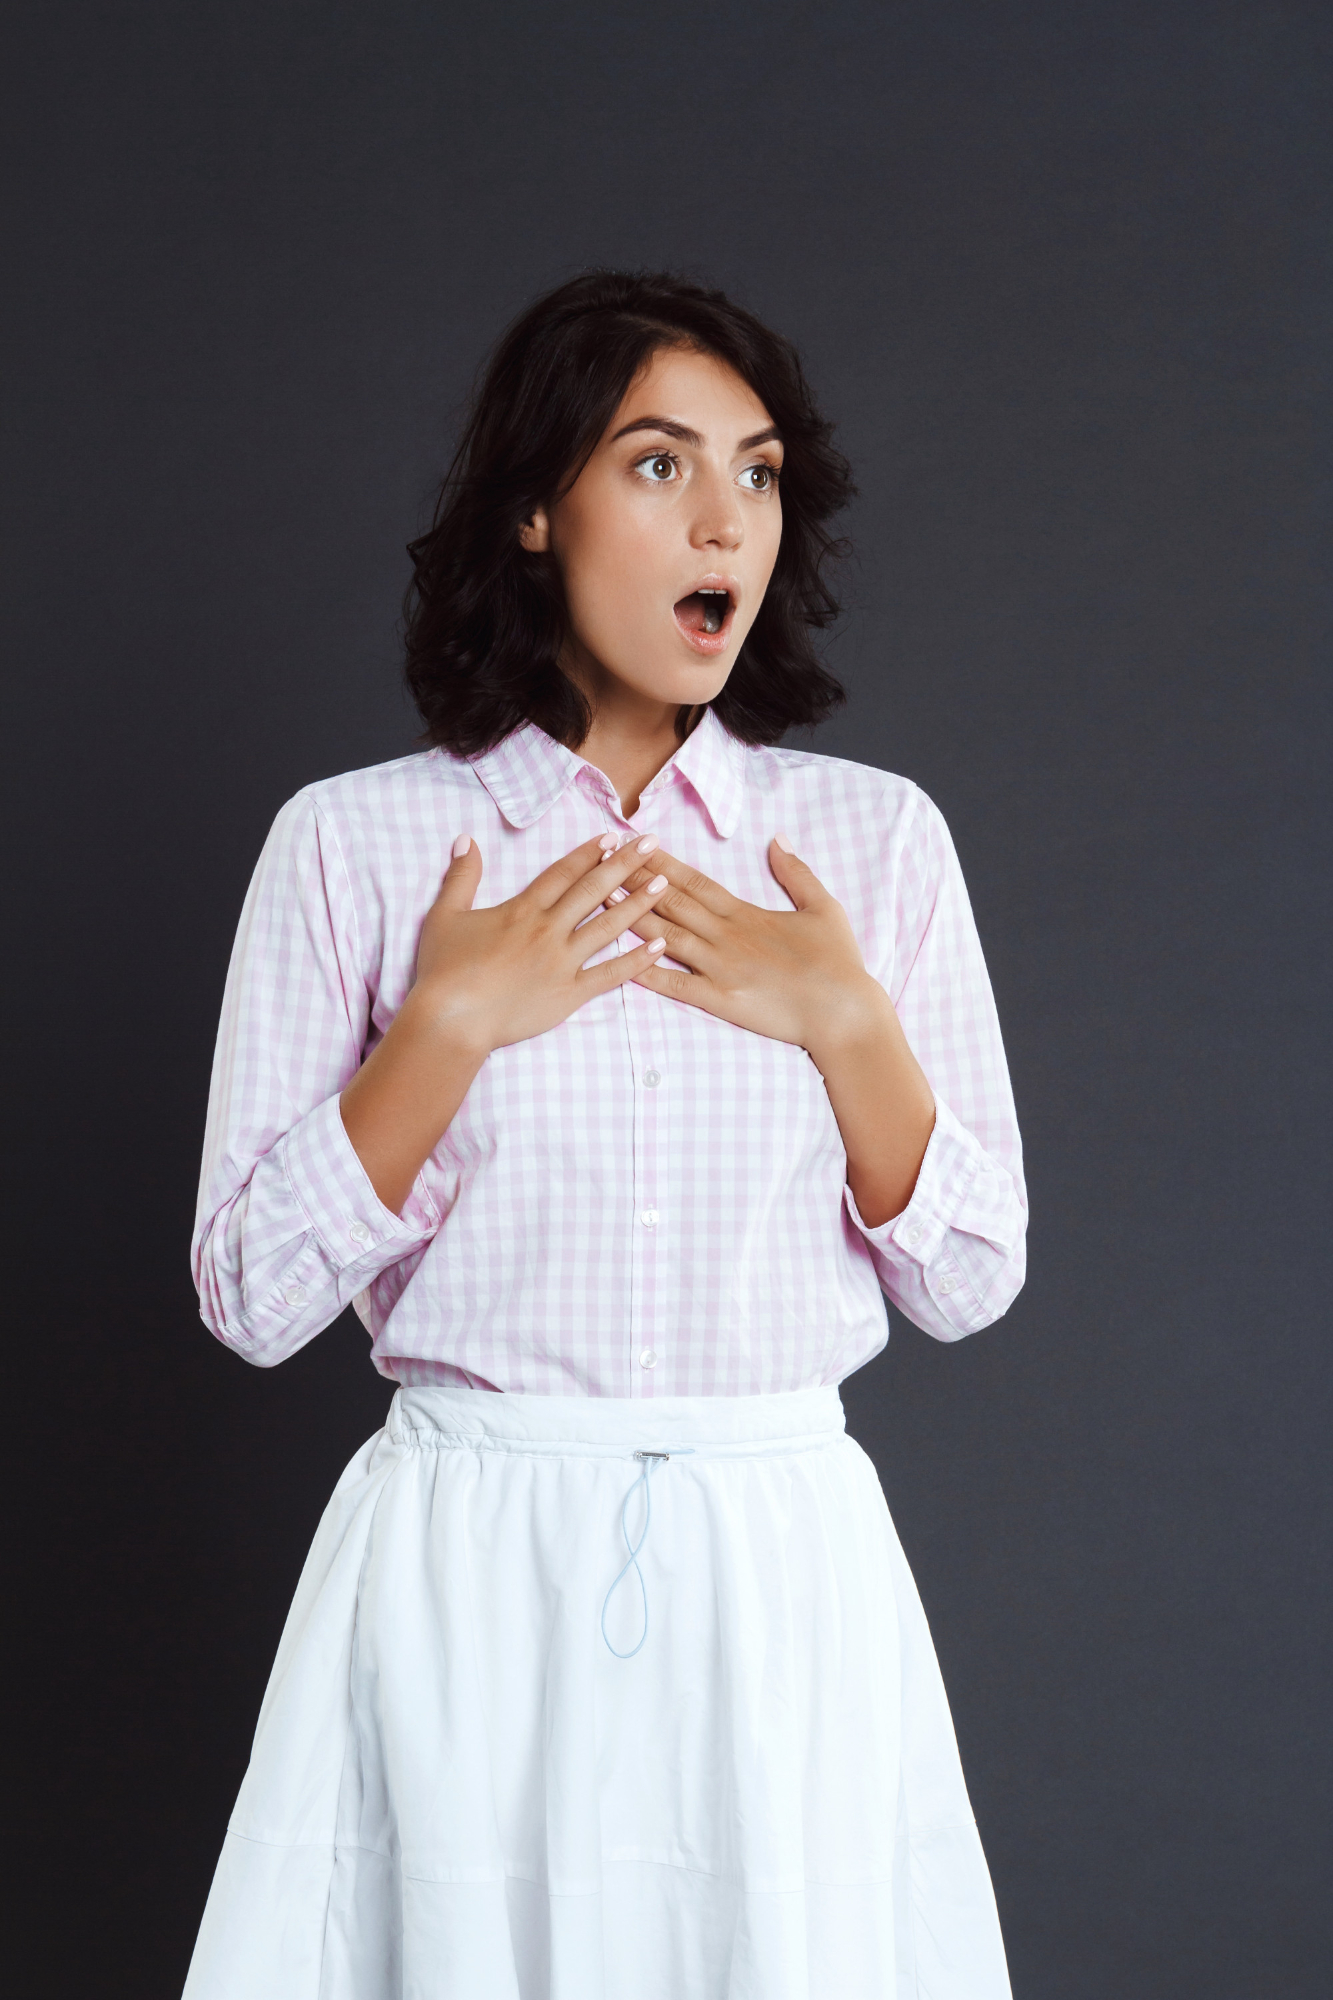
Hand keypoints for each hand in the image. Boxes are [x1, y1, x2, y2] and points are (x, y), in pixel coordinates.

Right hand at [412, 831, 669, 1054]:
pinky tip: (660, 946)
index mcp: (521, 910)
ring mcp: (562, 962)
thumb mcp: (444, 916)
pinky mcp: (569, 994)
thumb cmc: (443, 970)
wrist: (451, 1020)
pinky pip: (610, 975)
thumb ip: (461, 876)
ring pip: (608, 926)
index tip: (612, 837)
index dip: (589, 853)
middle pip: (593, 891)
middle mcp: (548, 930)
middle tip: (652, 844)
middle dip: (625, 864)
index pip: (563, 874)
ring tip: (665, 885)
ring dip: (638, 904)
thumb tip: (465, 839)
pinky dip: (637, 961)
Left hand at [615, 834, 936, 1223]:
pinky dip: (650, 974)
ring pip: (667, 937)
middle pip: (672, 903)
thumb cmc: (838, 962)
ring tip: (600, 900)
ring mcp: (721, 969)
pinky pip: (678, 986)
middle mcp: (727, 936)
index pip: (695, 882)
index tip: (636, 844)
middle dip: (634, 881)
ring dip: (632, 918)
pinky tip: (621, 964)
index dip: (662, 863)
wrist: (844, 1012)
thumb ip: (796, 872)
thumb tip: (777, 839)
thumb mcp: (823, 907)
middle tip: (601, 862)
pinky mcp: (722, 1000)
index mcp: (746, 914)